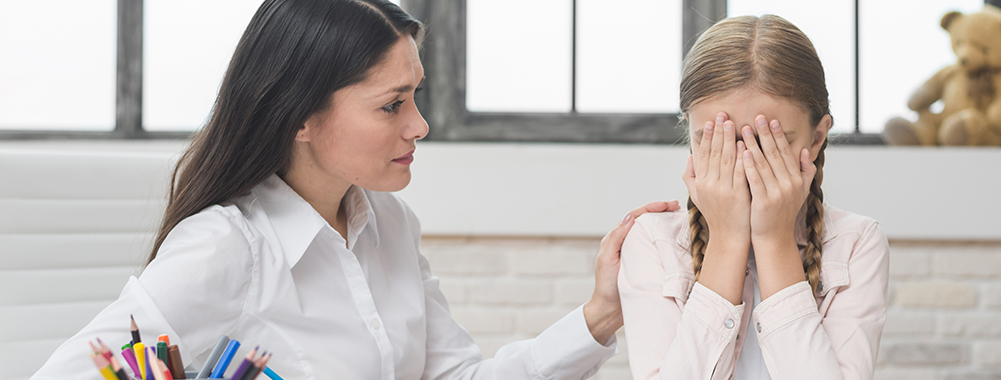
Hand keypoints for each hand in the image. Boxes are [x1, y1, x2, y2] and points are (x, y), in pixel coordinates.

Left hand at [584, 200, 680, 343]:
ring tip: (679, 218)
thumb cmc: (606, 286)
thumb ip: (616, 238)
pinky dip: (666, 241)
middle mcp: (627, 243)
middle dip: (661, 211)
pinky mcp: (645, 264)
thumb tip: (630, 217)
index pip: (635, 217)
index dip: (651, 208)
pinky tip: (677, 239)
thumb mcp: (607, 259)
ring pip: (652, 233)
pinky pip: (656, 248)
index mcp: (617, 239)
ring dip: (664, 223)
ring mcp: (637, 253)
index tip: (667, 204)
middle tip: (677, 207)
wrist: (610, 311)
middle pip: (646, 221)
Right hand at [682, 112, 750, 243]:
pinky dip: (741, 157)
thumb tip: (690, 157)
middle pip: (714, 153)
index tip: (711, 122)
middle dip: (718, 132)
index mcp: (701, 182)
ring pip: (726, 159)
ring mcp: (723, 189)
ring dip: (729, 140)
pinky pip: (739, 172)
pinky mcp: (737, 195)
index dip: (708, 137)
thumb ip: (691, 176)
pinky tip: (745, 144)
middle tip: (722, 115)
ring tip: (733, 123)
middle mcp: (709, 184)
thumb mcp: (698, 196)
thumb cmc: (716, 215)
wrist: (728, 237)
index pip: (704, 154)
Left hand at [741, 115, 814, 243]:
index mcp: (796, 179)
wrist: (775, 238)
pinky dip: (748, 165)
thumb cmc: (782, 213)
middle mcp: (789, 184)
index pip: (786, 152)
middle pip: (775, 154)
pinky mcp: (764, 202)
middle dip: (765, 134)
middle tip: (757, 116)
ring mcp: (777, 193)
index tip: (771, 120)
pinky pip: (755, 179)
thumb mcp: (800, 192)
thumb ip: (805, 172)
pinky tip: (742, 152)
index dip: (778, 135)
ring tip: (743, 129)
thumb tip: (805, 152)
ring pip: (763, 164)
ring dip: (753, 144)